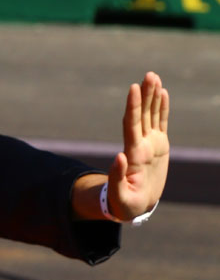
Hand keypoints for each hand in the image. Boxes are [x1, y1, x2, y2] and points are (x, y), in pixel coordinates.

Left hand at [105, 71, 169, 219]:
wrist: (132, 205)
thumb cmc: (124, 204)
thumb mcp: (120, 196)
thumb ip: (117, 177)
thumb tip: (119, 157)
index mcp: (132, 154)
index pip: (131, 125)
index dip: (132, 107)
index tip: (133, 88)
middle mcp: (139, 144)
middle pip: (142, 115)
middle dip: (145, 95)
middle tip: (149, 75)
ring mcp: (149, 144)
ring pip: (151, 115)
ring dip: (152, 96)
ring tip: (154, 77)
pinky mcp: (158, 146)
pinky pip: (161, 123)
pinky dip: (162, 108)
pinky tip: (163, 93)